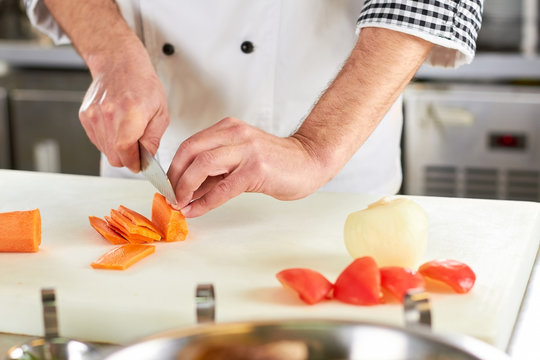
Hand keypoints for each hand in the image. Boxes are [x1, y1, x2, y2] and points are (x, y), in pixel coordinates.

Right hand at [79, 51, 168, 171]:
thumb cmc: (143, 85)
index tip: (139, 164)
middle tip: (137, 148)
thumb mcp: (160, 113)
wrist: (120, 64)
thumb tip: (147, 159)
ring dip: (117, 149)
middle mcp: (108, 114)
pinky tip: (117, 127)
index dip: (133, 163)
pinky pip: (97, 140)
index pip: (124, 152)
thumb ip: (153, 139)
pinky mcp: (85, 115)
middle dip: (127, 158)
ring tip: (127, 131)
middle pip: (113, 156)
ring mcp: (94, 115)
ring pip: (104, 150)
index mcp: (130, 113)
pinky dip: (108, 140)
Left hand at [167, 117, 327, 217]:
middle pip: (190, 152)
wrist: (308, 161)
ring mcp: (246, 150)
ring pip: (202, 165)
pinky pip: (222, 188)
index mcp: (227, 128)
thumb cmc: (275, 163)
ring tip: (181, 204)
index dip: (173, 168)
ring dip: (185, 188)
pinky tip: (196, 211)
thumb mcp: (239, 161)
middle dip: (175, 178)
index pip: (189, 145)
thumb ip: (214, 173)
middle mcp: (235, 134)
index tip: (168, 187)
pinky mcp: (256, 169)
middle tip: (171, 197)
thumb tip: (186, 192)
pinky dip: (205, 202)